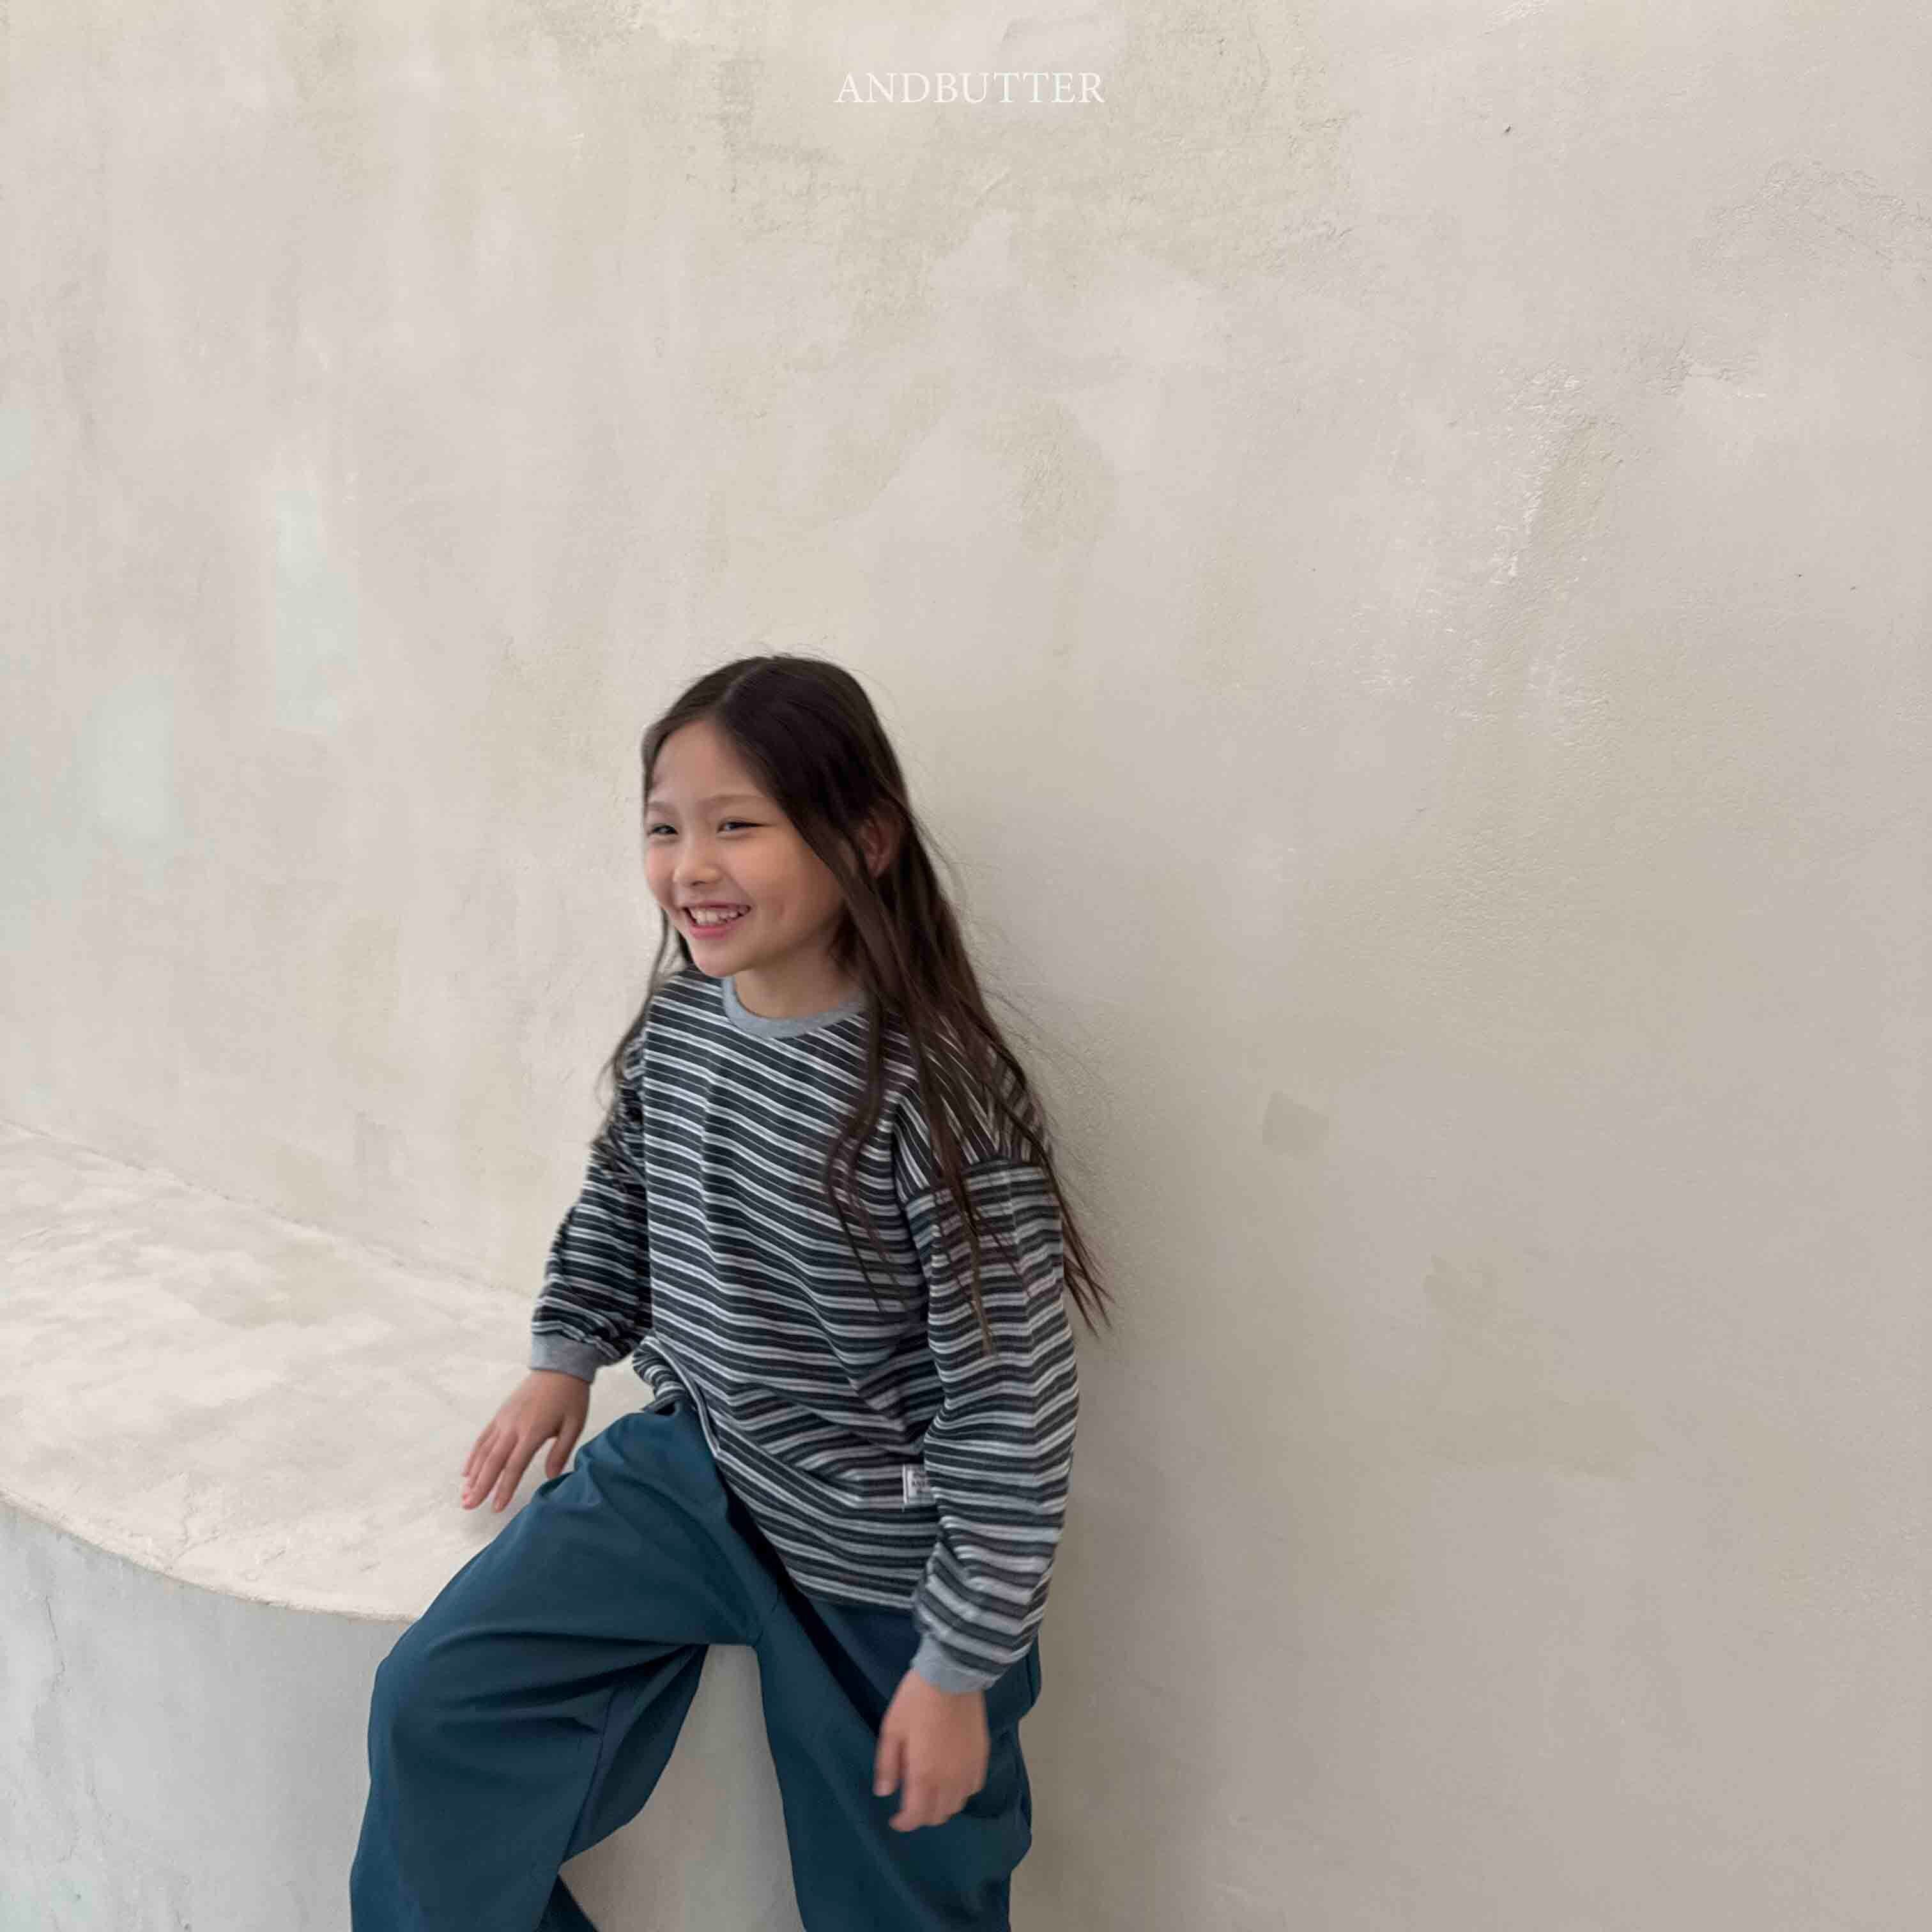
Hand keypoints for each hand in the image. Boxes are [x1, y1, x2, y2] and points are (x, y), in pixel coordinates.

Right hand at [460, 1370, 590, 1511]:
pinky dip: (473, 1456)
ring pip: (483, 1451)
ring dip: (473, 1475)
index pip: (514, 1466)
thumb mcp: (574, 1425)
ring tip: (465, 1495)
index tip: (496, 1508)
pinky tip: (467, 1472)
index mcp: (533, 1431)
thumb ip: (561, 1452)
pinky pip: (483, 1438)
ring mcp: (503, 1420)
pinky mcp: (500, 1414)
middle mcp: (513, 1427)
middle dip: (480, 1486)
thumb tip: (552, 1478)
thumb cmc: (570, 1398)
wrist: (559, 1367)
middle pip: (492, 1461)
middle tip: (469, 1506)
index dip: (504, 1488)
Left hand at [872, 1668, 988, 1831]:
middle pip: (938, 1815)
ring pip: (958, 1804)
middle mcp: (950, 1780)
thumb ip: (887, 1765)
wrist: (952, 1675)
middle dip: (922, 1816)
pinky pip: (973, 1787)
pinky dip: (961, 1791)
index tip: (895, 1819)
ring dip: (942, 1806)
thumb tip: (884, 1793)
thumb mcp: (892, 1729)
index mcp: (924, 1776)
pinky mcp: (982, 1757)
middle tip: (910, 1804)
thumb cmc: (916, 1700)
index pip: (916, 1816)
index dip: (904, 1823)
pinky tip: (953, 1780)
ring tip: (930, 1793)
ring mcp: (969, 1769)